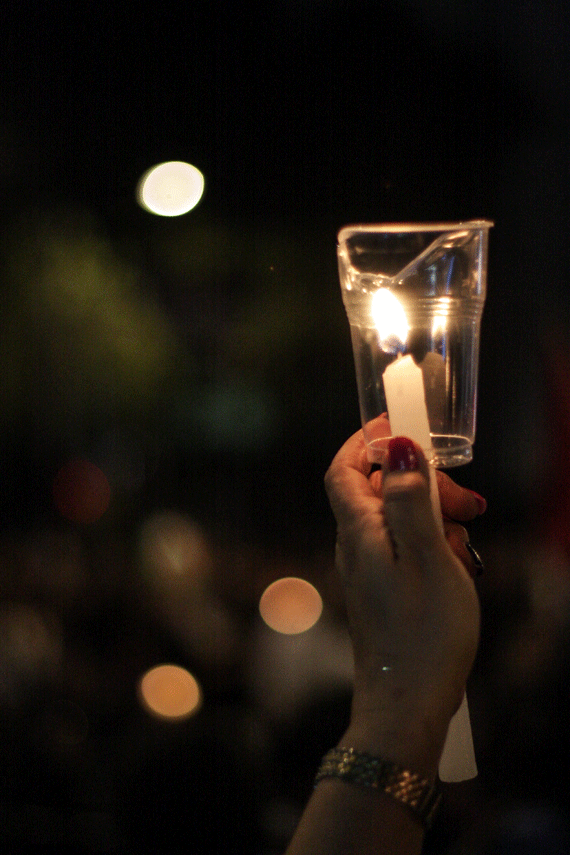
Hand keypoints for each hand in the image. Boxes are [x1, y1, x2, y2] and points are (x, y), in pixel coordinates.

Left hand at [324, 426, 481, 775]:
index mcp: (360, 531)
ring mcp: (370, 568)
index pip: (345, 467)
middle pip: (380, 488)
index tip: (402, 425)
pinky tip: (456, 567)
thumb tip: (395, 447)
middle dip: (423, 482)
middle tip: (467, 503)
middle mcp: (357, 545)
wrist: (408, 703)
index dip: (367, 440)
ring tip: (466, 542)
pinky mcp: (385, 588)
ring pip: (399, 518)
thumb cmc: (423, 634)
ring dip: (435, 517)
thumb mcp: (427, 557)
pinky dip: (434, 545)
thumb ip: (410, 500)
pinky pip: (407, 547)